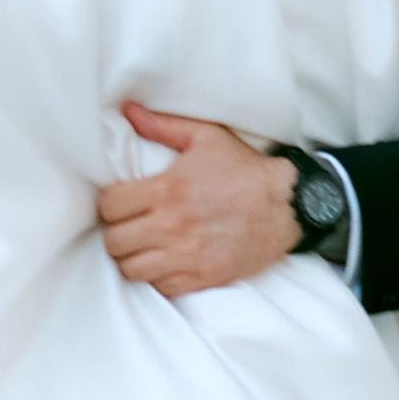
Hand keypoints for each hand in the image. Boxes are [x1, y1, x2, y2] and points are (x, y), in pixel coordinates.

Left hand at [97, 105, 295, 296]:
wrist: (288, 205)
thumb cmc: (245, 169)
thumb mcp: (206, 136)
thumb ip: (163, 126)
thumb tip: (128, 111)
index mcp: (168, 190)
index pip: (111, 207)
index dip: (111, 205)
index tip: (122, 203)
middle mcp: (173, 226)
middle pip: (115, 242)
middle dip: (118, 232)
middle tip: (131, 225)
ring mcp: (188, 256)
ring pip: (133, 270)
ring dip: (134, 258)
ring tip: (145, 246)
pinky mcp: (204, 277)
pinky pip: (162, 287)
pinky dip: (159, 277)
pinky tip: (167, 262)